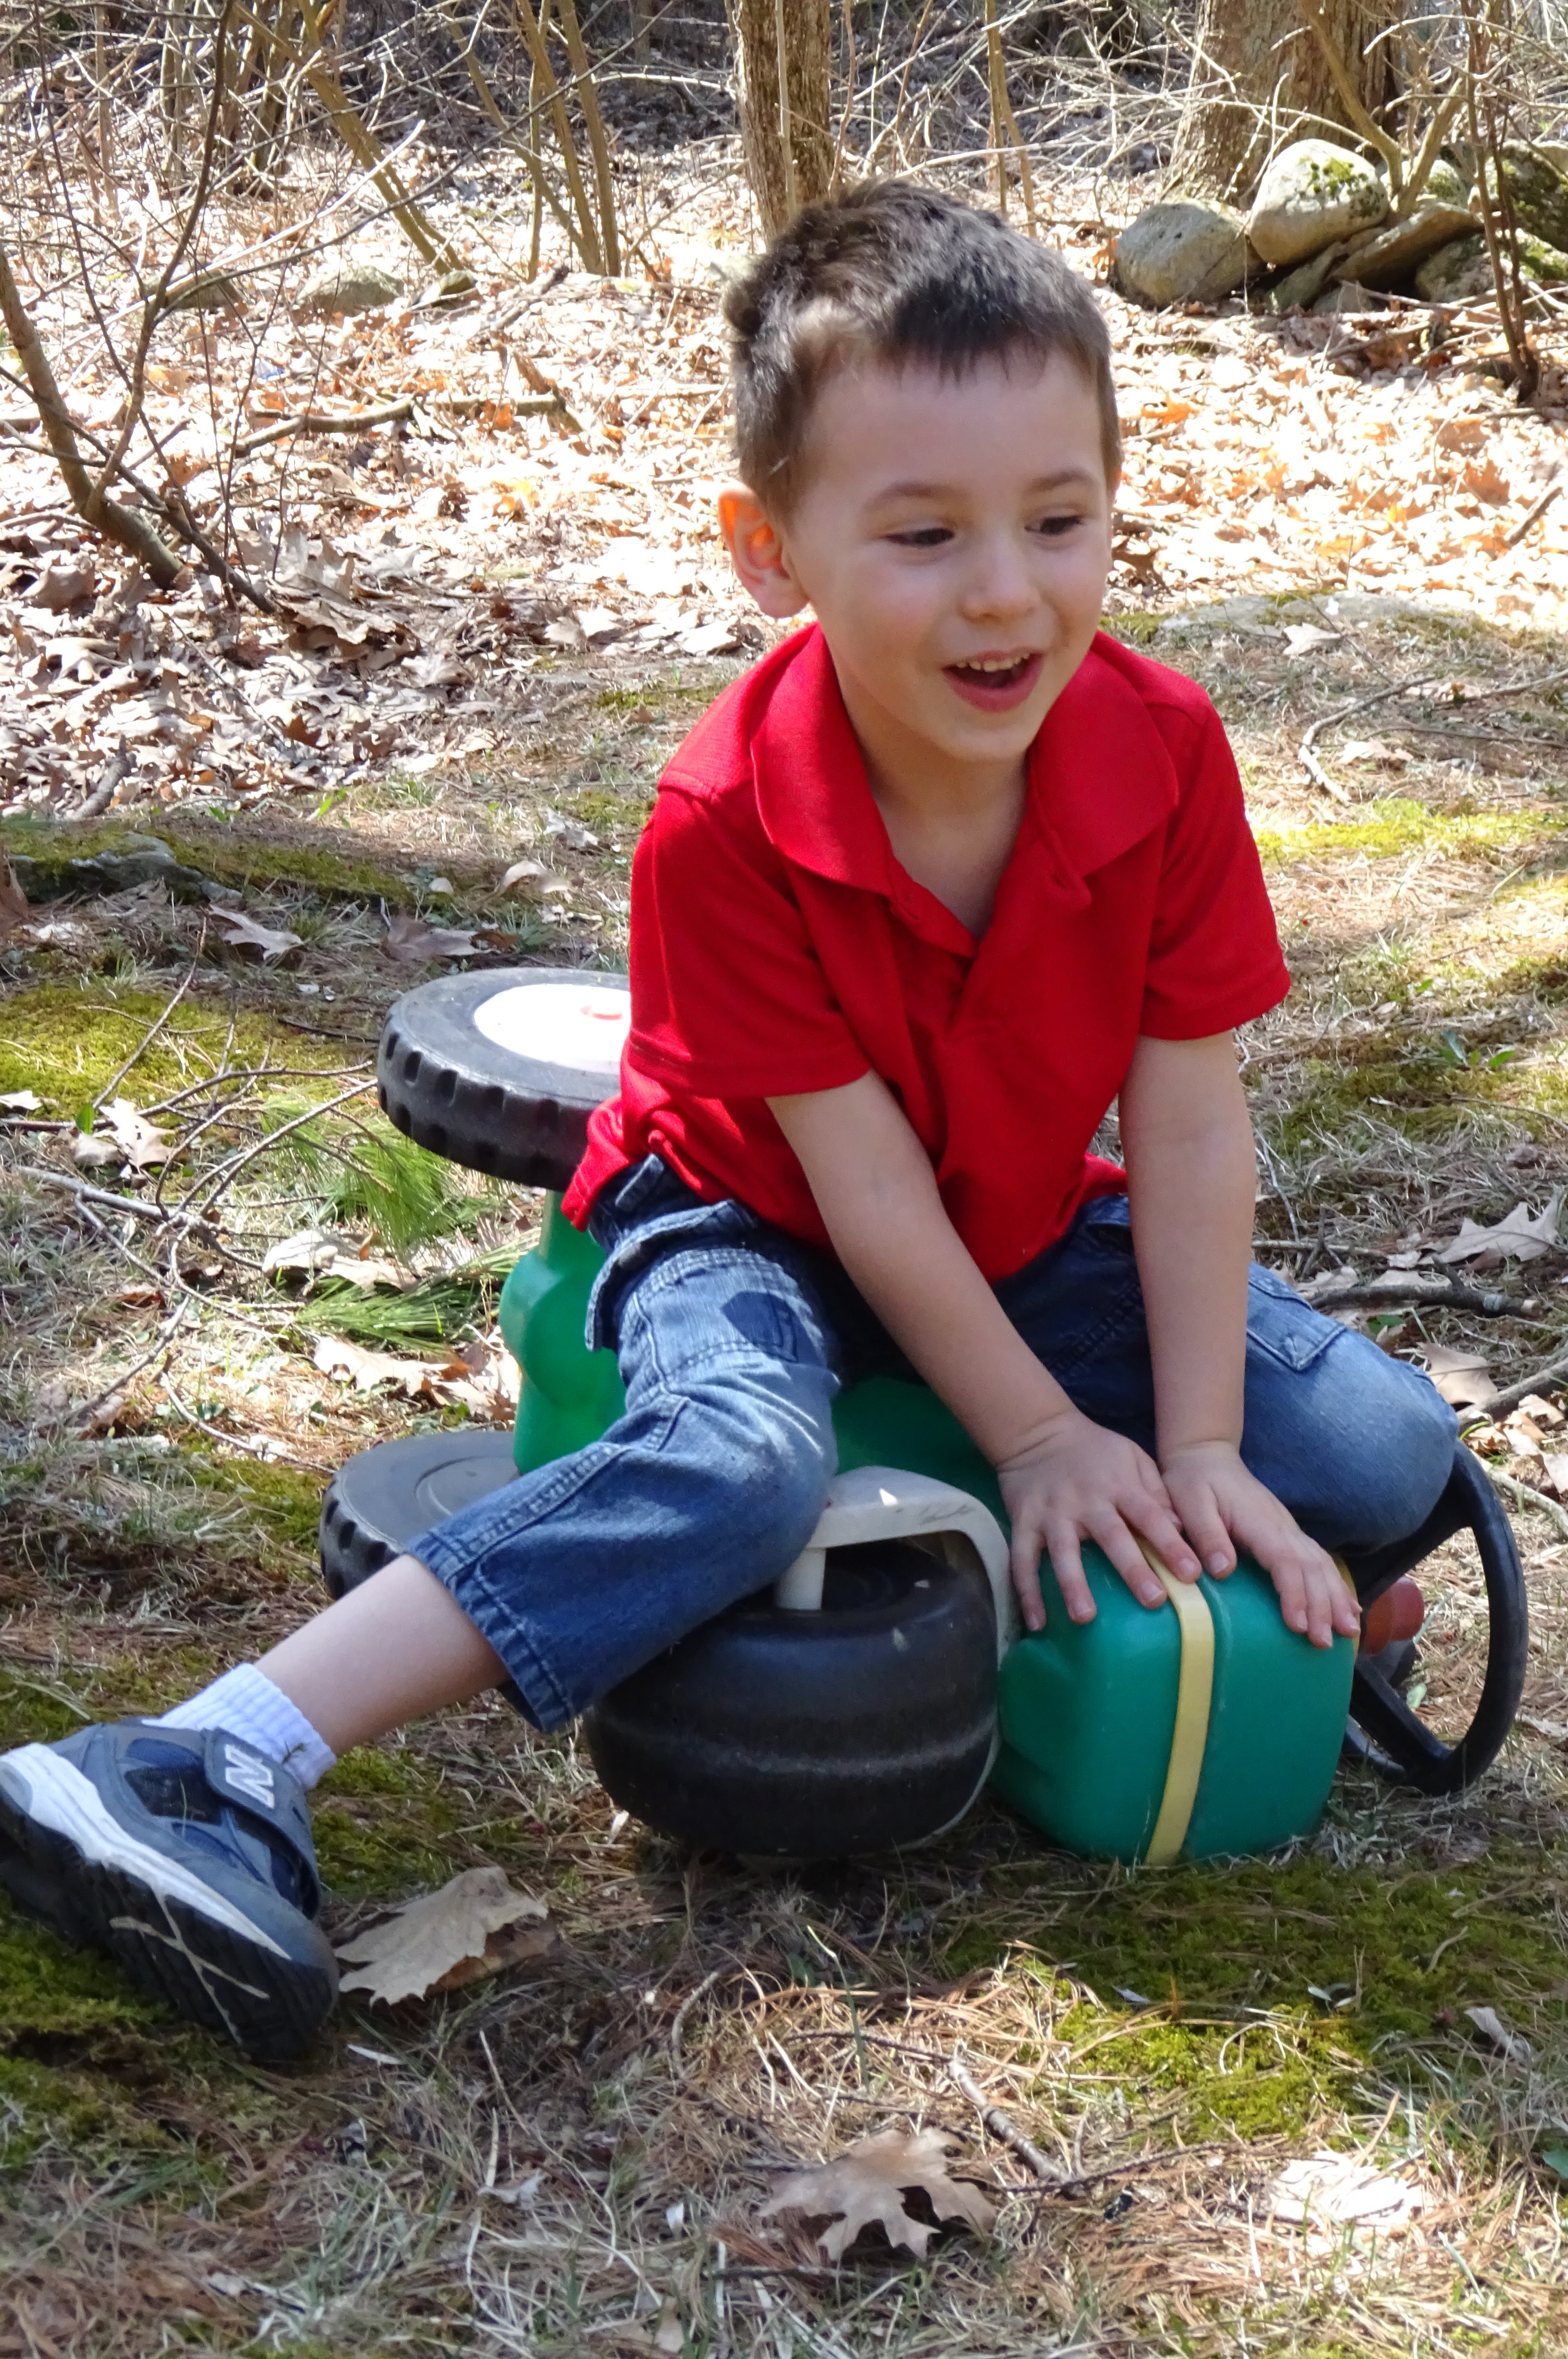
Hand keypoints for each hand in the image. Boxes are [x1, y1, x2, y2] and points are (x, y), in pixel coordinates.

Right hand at [997, 1409, 1205, 1632]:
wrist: (1038, 1433)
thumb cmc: (1095, 1452)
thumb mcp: (1132, 1457)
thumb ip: (1156, 1490)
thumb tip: (1181, 1529)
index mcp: (1118, 1485)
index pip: (1149, 1515)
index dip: (1170, 1544)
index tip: (1192, 1573)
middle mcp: (1086, 1501)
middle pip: (1111, 1537)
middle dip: (1133, 1569)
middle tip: (1153, 1601)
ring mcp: (1052, 1513)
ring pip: (1062, 1551)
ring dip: (1073, 1585)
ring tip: (1084, 1618)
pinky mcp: (1023, 1523)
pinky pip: (1022, 1559)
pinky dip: (1026, 1591)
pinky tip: (1036, 1622)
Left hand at [1159, 1440, 1359, 1649]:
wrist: (1206, 1456)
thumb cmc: (1193, 1482)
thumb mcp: (1189, 1502)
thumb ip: (1206, 1534)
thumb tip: (1223, 1571)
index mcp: (1259, 1522)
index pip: (1285, 1561)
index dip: (1294, 1594)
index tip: (1298, 1625)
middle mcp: (1282, 1526)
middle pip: (1312, 1568)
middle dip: (1322, 1606)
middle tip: (1325, 1643)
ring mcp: (1289, 1529)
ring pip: (1323, 1565)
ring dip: (1337, 1599)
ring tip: (1348, 1633)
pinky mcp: (1288, 1534)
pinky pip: (1320, 1561)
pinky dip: (1337, 1586)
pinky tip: (1348, 1608)